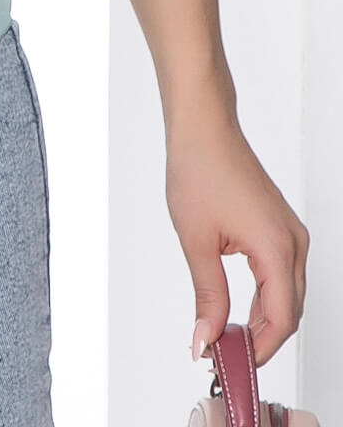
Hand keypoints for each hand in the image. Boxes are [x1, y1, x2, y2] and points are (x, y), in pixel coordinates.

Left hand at [165, 117, 309, 366]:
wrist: (203, 128)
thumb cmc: (200, 169)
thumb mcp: (197, 241)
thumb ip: (208, 296)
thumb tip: (206, 337)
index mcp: (277, 248)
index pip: (280, 320)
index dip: (258, 348)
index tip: (232, 362)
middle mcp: (293, 242)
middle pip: (289, 312)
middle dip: (261, 338)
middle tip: (225, 352)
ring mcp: (290, 233)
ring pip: (288, 295)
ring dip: (263, 319)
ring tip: (227, 333)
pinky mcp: (281, 227)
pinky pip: (283, 275)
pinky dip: (265, 296)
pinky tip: (240, 307)